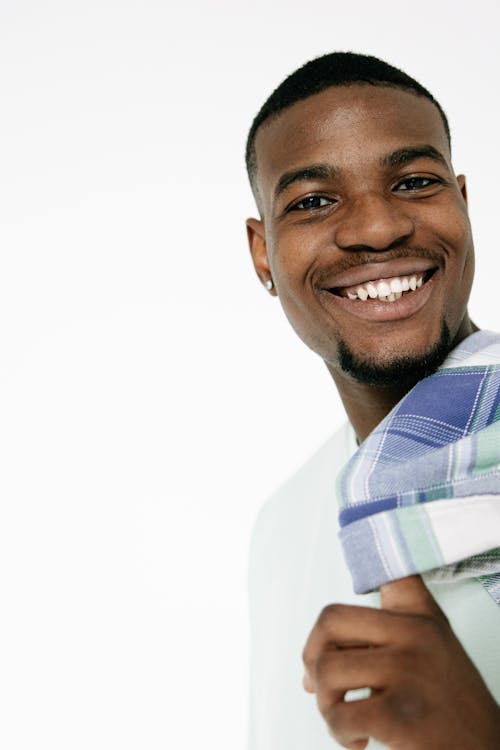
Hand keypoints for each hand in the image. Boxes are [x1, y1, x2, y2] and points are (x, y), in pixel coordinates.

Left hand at [302, 575, 499, 748]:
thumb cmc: (450, 701)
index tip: (338, 581)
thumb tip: (314, 660)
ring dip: (325, 703)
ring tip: (343, 717)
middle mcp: (415, 634)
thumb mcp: (432, 641)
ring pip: (327, 670)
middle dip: (313, 658)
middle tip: (324, 685)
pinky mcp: (402, 714)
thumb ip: (391, 620)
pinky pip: (341, 715)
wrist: (486, 748)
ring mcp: (408, 671)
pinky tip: (357, 739)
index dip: (362, 556)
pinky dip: (339, 733)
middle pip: (330, 621)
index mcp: (418, 616)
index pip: (381, 576)